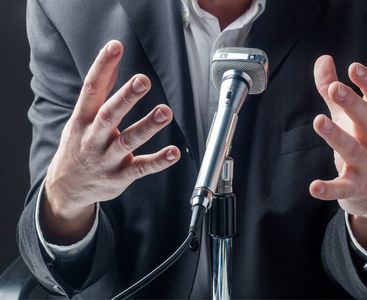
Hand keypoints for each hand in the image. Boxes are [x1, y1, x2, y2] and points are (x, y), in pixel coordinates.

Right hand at [42, 40, 179, 243]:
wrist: (67, 187)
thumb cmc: (79, 145)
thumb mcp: (82, 118)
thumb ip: (101, 91)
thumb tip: (114, 61)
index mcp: (83, 119)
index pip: (91, 89)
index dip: (102, 66)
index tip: (115, 46)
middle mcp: (93, 138)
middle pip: (109, 115)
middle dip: (126, 97)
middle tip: (143, 81)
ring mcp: (106, 159)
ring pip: (127, 142)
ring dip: (146, 127)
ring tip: (164, 112)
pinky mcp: (120, 176)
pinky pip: (140, 168)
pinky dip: (158, 161)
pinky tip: (174, 152)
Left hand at [309, 55, 366, 251]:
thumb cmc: (360, 145)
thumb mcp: (347, 117)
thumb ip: (332, 90)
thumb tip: (324, 59)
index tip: (354, 67)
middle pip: (366, 119)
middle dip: (352, 103)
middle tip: (335, 88)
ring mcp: (365, 165)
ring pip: (352, 149)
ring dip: (336, 135)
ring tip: (318, 121)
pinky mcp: (354, 187)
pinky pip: (342, 188)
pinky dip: (329, 188)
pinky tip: (313, 186)